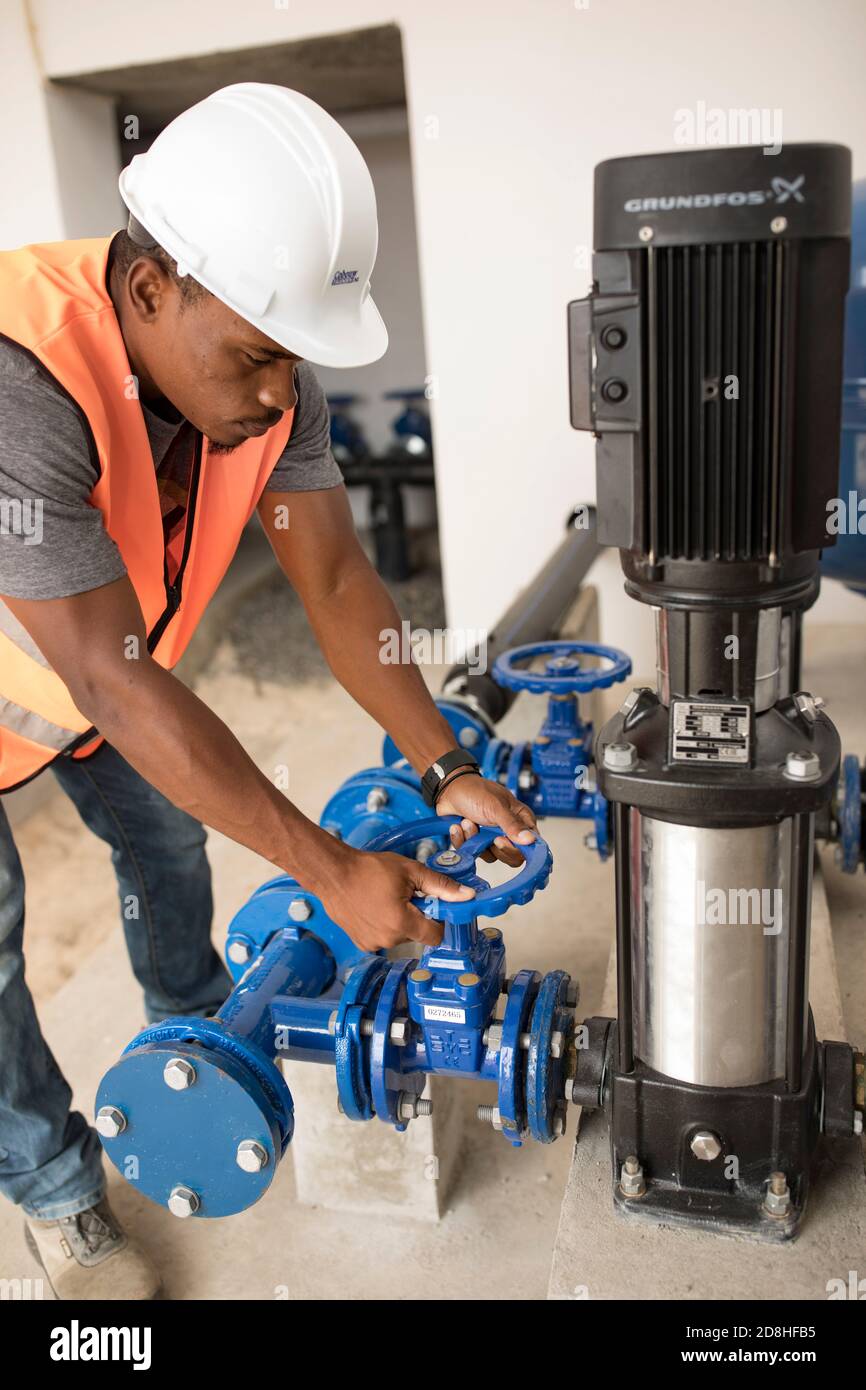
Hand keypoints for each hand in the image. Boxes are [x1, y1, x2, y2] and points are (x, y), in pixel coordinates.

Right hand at [314, 845, 475, 951]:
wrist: (332, 873)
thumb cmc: (368, 869)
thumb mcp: (410, 871)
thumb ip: (441, 886)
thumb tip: (467, 896)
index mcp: (402, 922)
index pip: (436, 936)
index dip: (440, 921)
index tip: (434, 906)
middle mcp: (388, 939)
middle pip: (418, 934)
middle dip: (418, 916)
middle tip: (406, 894)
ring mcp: (373, 944)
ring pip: (401, 936)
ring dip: (400, 920)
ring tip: (387, 899)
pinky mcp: (362, 943)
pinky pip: (384, 937)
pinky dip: (384, 925)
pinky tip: (375, 907)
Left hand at [436, 772, 536, 866]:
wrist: (449, 789)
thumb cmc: (474, 791)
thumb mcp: (495, 807)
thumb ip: (512, 825)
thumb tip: (530, 840)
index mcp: (521, 819)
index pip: (530, 845)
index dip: (517, 849)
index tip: (500, 841)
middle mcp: (509, 830)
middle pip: (512, 856)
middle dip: (494, 847)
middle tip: (486, 834)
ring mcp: (492, 838)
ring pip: (490, 856)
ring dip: (475, 839)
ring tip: (467, 822)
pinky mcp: (477, 842)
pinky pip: (473, 852)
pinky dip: (463, 841)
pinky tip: (458, 827)